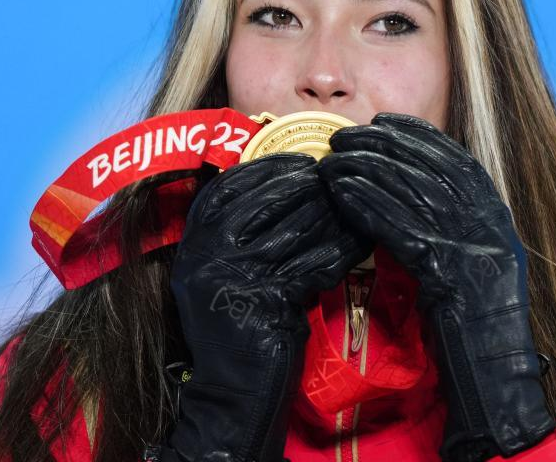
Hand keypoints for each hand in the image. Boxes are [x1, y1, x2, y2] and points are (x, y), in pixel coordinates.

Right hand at [157, 153, 373, 461]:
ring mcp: (231, 277)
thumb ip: (244, 235)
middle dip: (310, 188)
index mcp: (193, 242)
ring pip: (295, 229)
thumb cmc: (238, 331)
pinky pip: (313, 263)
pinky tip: (362, 243)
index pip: (229, 186)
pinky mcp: (263, 301)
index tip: (302, 161)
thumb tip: (294, 187)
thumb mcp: (226, 274)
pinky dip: (342, 251)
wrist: (231, 395)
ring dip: (334, 216)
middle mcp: (204, 254)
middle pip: (266, 200)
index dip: (267, 167)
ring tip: (359, 206)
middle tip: (342, 181)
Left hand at [318, 113, 555, 461]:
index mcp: (496, 214)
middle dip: (382, 144)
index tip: (383, 120)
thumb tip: (401, 185)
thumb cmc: (470, 319)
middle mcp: (489, 222)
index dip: (417, 134)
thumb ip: (444, 221)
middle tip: (343, 136)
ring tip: (331, 159)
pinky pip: (400, 225)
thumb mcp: (465, 257)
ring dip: (366, 168)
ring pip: (411, 190)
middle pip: (429, 167)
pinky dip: (368, 204)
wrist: (489, 368)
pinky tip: (340, 192)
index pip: (454, 157)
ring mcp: (472, 244)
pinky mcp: (448, 269)